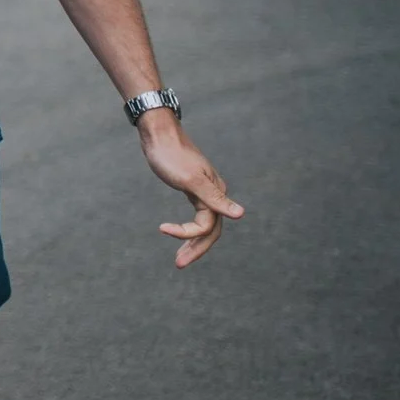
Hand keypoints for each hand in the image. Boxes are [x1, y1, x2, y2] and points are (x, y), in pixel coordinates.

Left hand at [138, 112, 244, 268]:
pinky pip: (197, 214)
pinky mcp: (192, 188)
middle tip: (179, 265)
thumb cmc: (171, 155)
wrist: (159, 133)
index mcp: (215, 193)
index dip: (187, 234)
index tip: (162, 229)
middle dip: (195, 249)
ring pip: (204, 224)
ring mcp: (204, 191)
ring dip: (192, 242)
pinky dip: (188, 228)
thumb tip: (241, 214)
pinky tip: (177, 232)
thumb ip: (215, 198)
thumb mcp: (190, 179)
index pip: (208, 226)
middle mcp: (213, 194)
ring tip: (179, 259)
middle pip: (210, 230)